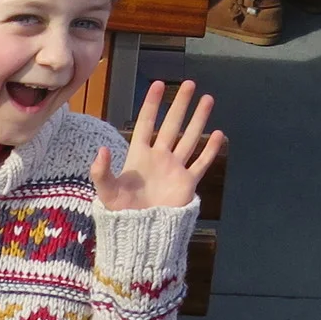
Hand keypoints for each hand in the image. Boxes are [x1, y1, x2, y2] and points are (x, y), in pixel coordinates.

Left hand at [91, 80, 224, 211]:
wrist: (139, 236)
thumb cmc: (120, 213)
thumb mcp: (106, 192)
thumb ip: (101, 171)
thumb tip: (102, 149)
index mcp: (139, 156)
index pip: (146, 124)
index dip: (152, 105)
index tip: (159, 84)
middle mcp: (159, 158)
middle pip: (171, 125)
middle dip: (180, 104)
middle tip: (190, 84)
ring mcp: (175, 169)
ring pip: (189, 138)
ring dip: (198, 119)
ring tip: (208, 99)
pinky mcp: (187, 184)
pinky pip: (201, 162)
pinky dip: (210, 149)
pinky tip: (219, 134)